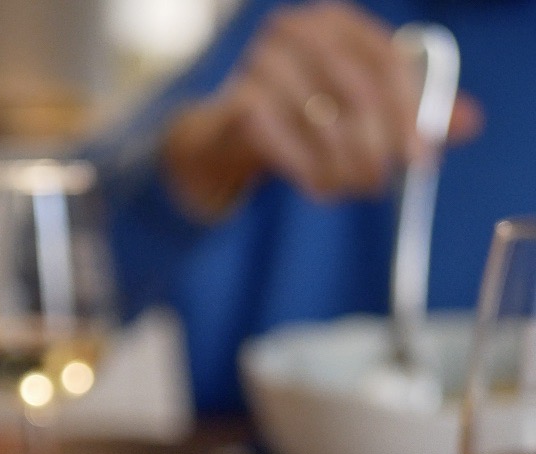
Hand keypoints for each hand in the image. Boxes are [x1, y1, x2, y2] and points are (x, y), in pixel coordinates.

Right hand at [162, 0, 482, 218]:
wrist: (227, 134)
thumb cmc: (300, 114)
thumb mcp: (359, 107)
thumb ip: (411, 112)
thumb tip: (469, 123)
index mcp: (334, 22)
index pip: (385, 60)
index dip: (409, 112)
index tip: (421, 157)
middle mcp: (295, 31)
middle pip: (354, 89)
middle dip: (375, 145)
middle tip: (383, 182)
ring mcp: (260, 64)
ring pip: (319, 121)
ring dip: (341, 166)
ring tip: (350, 188)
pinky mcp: (236, 104)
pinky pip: (284, 145)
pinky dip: (307, 172)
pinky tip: (320, 189)